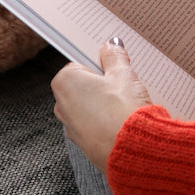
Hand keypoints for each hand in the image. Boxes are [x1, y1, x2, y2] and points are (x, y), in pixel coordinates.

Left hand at [51, 38, 151, 172]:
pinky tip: (123, 118)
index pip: (80, 63)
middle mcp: (61, 105)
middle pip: (84, 85)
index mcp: (65, 82)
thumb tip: (111, 46)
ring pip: (89, 105)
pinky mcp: (84, 144)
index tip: (113, 63)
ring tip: (126, 101)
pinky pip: (94, 124)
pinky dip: (106, 120)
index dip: (100, 63)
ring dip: (105, 102)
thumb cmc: (123, 109)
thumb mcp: (123, 74)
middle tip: (123, 81)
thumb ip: (115, 57)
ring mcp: (71, 127)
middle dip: (103, 82)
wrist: (133, 149)